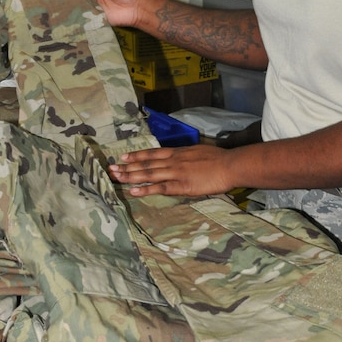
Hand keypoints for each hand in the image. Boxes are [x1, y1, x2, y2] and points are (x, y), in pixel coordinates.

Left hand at [110, 144, 237, 197]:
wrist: (230, 165)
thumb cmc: (219, 159)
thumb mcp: (198, 151)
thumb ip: (186, 155)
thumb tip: (179, 157)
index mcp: (178, 153)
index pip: (152, 153)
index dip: (136, 155)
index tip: (123, 156)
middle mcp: (173, 161)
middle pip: (146, 164)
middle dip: (127, 166)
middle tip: (111, 168)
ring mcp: (176, 173)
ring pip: (148, 174)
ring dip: (130, 176)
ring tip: (116, 178)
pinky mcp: (181, 185)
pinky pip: (159, 188)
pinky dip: (145, 188)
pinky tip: (133, 190)